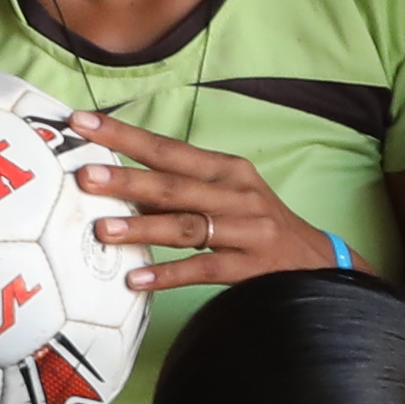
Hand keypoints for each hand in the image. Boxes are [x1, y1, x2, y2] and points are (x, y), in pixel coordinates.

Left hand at [70, 117, 333, 294]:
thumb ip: (181, 191)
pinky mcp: (252, 268)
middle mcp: (238, 195)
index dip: (126, 136)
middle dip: (128, 179)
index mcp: (228, 170)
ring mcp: (248, 231)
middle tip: (86, 175)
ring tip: (104, 231)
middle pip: (174, 184)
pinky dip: (169, 275)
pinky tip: (138, 279)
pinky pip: (205, 270)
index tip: (83, 124)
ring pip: (188, 226)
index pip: (169, 149)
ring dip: (144, 228)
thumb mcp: (229, 197)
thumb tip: (122, 185)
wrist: (321, 265)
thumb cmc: (261, 227)